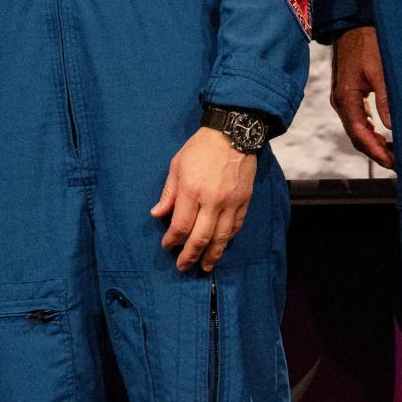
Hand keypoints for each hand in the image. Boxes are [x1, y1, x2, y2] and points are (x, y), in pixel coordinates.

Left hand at [151, 128, 256, 271]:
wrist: (233, 134)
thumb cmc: (200, 148)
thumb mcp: (177, 166)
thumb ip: (168, 193)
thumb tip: (157, 215)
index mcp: (192, 190)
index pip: (181, 225)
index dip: (172, 240)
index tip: (167, 246)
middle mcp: (212, 200)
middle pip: (201, 237)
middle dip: (190, 255)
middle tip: (183, 267)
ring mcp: (230, 202)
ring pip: (221, 237)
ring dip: (212, 255)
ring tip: (204, 267)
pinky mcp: (244, 202)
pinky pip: (236, 227)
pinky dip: (227, 240)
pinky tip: (221, 247)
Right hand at [332, 26, 393, 168]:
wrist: (352, 25)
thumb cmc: (366, 43)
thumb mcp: (379, 69)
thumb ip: (384, 98)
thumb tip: (390, 127)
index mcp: (345, 98)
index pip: (359, 134)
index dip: (376, 151)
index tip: (393, 162)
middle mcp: (340, 102)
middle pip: (356, 137)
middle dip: (376, 153)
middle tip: (398, 164)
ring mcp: (343, 99)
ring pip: (357, 130)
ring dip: (374, 144)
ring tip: (395, 154)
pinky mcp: (349, 95)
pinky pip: (358, 121)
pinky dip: (371, 132)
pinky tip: (385, 137)